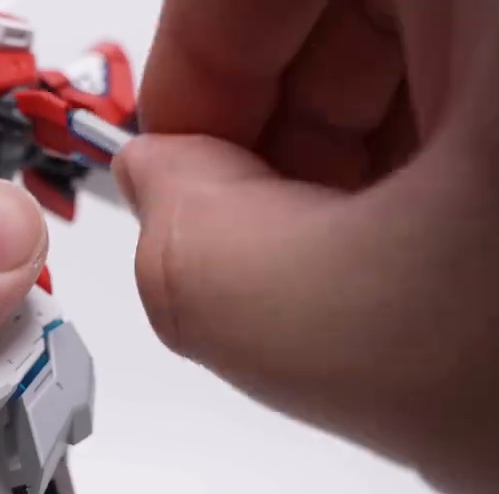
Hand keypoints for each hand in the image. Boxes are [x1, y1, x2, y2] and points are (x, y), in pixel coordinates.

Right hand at [114, 0, 498, 493]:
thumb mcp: (346, 330)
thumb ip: (181, 254)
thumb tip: (159, 192)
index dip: (188, 69)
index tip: (181, 163)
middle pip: (316, 4)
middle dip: (270, 122)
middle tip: (274, 232)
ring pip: (392, 40)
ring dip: (346, 154)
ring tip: (375, 264)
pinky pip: (464, 81)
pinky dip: (421, 160)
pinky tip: (439, 249)